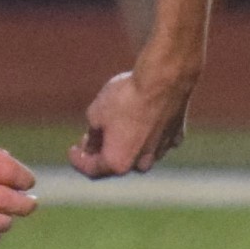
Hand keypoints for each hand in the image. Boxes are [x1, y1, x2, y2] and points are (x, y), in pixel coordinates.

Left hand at [70, 67, 194, 176]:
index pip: (91, 169)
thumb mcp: (96, 113)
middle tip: (91, 139)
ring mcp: (161, 151)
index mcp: (117, 163)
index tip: (73, 150)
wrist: (164, 79)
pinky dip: (147, 134)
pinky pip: (157, 140)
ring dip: (126, 144)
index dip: (78, 160)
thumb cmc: (126, 97)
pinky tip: (141, 119)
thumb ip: (93, 134)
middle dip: (102, 153)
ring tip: (116, 126)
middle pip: (117, 163)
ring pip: (139, 153)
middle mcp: (141, 164)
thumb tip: (92, 143)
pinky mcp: (176, 136)